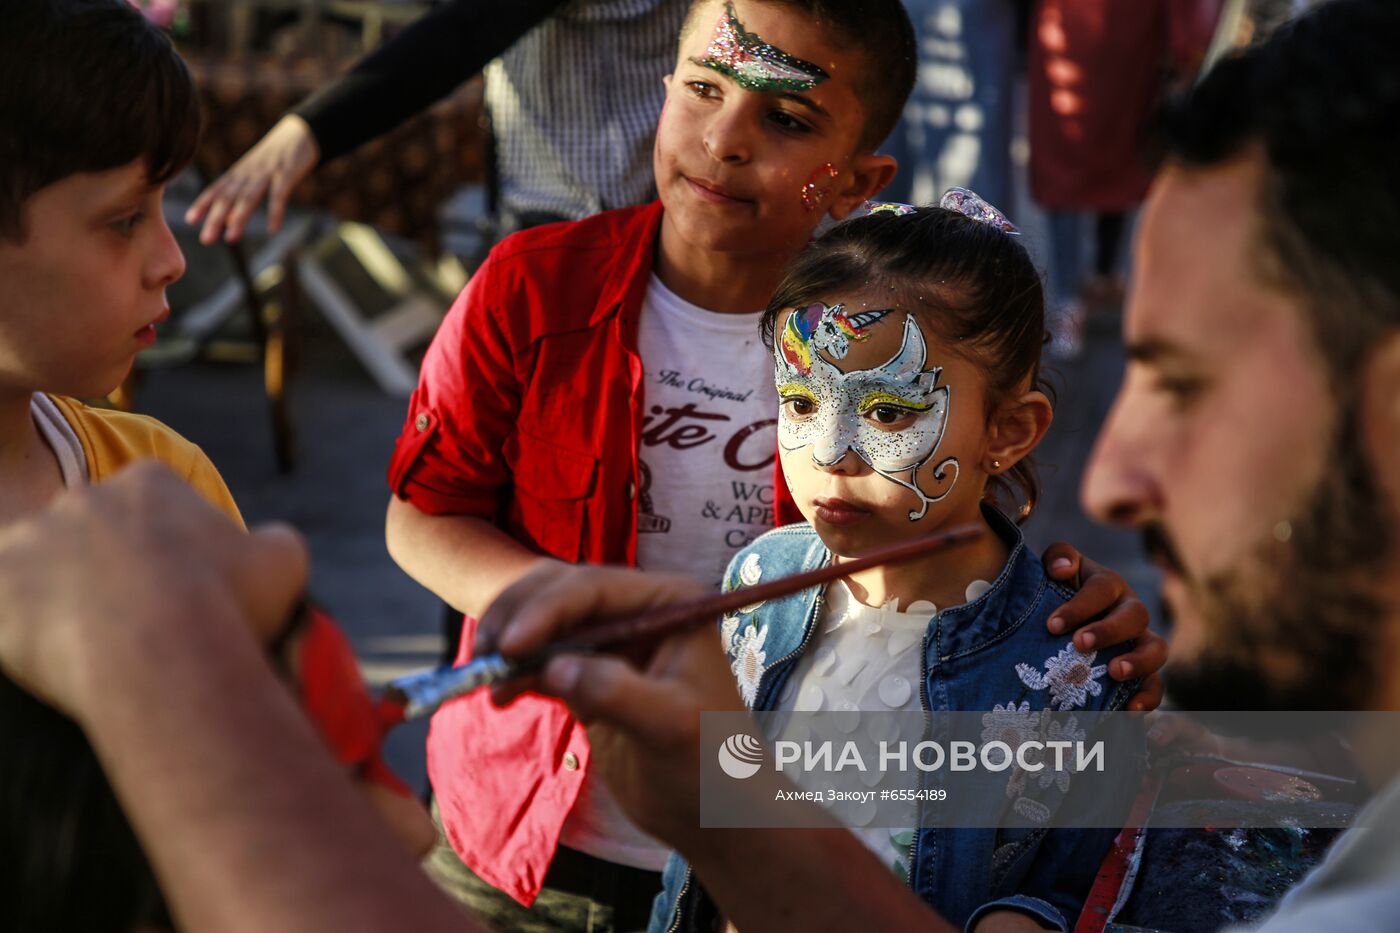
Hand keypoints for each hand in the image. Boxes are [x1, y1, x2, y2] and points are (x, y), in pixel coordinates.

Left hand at [0, 462, 305, 720]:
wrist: (161, 652)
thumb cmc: (228, 604)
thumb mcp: (283, 561)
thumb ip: (271, 543)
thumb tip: (267, 546)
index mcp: (151, 482)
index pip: (153, 505)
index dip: (172, 548)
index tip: (186, 587)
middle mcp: (84, 496)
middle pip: (96, 532)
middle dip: (113, 569)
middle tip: (141, 621)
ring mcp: (32, 538)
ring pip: (47, 569)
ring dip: (68, 599)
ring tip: (98, 647)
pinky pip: (8, 607)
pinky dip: (27, 630)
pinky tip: (62, 657)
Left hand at [185, 114, 319, 244]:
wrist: (299, 133)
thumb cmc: (276, 157)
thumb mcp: (254, 173)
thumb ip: (240, 195)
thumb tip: (227, 221)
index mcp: (239, 172)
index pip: (216, 189)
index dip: (203, 203)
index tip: (190, 220)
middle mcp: (248, 173)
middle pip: (229, 197)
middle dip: (216, 218)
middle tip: (206, 239)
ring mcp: (266, 173)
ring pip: (249, 197)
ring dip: (239, 218)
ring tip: (231, 238)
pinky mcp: (286, 174)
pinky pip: (279, 195)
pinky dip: (275, 212)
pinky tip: (273, 229)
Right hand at [479, 563, 744, 846]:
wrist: (714, 813)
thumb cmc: (711, 765)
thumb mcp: (670, 726)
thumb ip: (615, 691)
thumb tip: (553, 669)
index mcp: (671, 603)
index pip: (595, 587)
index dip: (545, 610)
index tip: (509, 646)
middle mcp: (639, 610)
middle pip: (561, 592)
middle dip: (517, 618)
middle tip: (484, 656)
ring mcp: (612, 641)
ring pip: (544, 621)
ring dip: (509, 642)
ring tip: (485, 677)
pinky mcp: (590, 673)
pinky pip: (542, 657)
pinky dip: (516, 671)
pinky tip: (501, 696)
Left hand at [1041, 542, 1166, 711]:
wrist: (1063, 624)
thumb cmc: (1057, 594)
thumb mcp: (1055, 571)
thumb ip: (1059, 558)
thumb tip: (1062, 568)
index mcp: (1109, 584)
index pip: (1102, 588)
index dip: (1079, 605)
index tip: (1052, 625)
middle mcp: (1130, 611)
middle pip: (1135, 616)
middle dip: (1108, 630)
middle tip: (1080, 644)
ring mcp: (1141, 641)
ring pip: (1156, 648)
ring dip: (1139, 662)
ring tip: (1114, 673)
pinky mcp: (1144, 672)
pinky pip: (1156, 684)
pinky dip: (1148, 697)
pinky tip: (1130, 710)